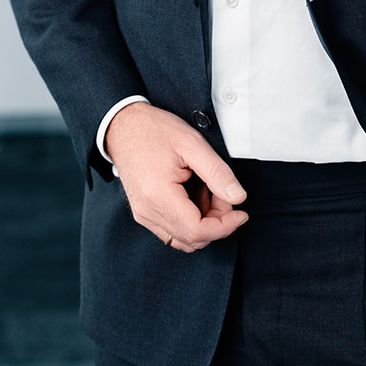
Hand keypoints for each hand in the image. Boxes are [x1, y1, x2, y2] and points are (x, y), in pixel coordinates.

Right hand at [105, 101, 248, 252]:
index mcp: (159, 196)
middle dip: (217, 222)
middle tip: (224, 193)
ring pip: (183, 238)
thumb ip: (218, 173)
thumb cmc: (155, 130)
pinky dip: (191, 220)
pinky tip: (195, 196)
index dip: (225, 226)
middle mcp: (148, 211)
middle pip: (192, 239)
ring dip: (204, 223)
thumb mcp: (193, 144)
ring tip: (209, 191)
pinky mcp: (143, 213)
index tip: (242, 213)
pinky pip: (172, 230)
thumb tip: (238, 197)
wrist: (123, 126)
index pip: (197, 231)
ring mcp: (143, 214)